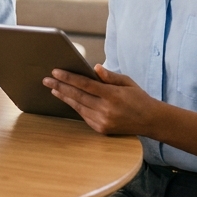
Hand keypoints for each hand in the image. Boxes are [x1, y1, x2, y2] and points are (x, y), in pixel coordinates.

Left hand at [43, 64, 159, 135]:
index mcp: (113, 95)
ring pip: (78, 106)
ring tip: (53, 88)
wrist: (151, 121)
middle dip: (60, 86)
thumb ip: (109, 76)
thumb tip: (94, 67)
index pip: (85, 84)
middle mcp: (106, 109)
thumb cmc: (138, 98)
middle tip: (46, 79)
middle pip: (77, 96)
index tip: (56, 71)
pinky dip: (75, 106)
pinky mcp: (102, 129)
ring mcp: (103, 121)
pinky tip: (67, 99)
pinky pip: (84, 116)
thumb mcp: (127, 82)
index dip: (68, 78)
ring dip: (64, 97)